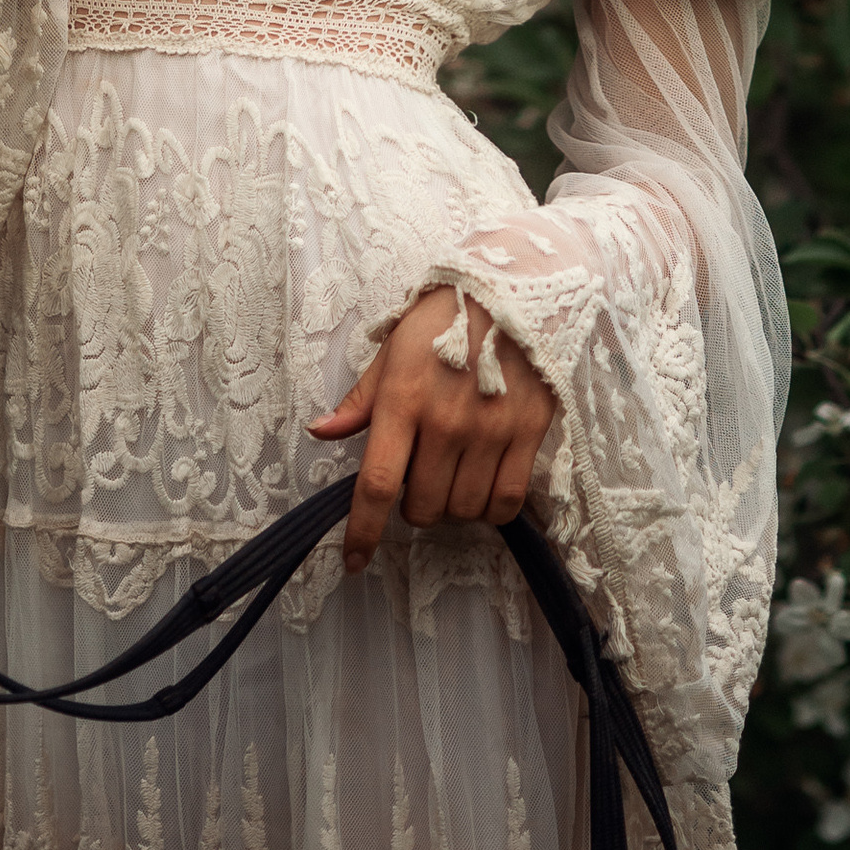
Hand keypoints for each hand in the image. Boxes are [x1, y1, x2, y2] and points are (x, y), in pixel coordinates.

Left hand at [310, 288, 559, 579]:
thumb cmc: (444, 317)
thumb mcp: (393, 350)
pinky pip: (506, 501)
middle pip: (422, 507)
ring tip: (453, 472)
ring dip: (452, 506)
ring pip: (463, 510)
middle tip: (421, 473)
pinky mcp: (528, 432)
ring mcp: (490, 430)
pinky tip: (484, 482)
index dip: (364, 531)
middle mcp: (445, 422)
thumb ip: (360, 399)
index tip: (355, 561)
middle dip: (414, 505)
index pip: (378, 484)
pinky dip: (491, 507)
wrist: (513, 287)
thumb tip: (321, 431)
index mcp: (403, 400)